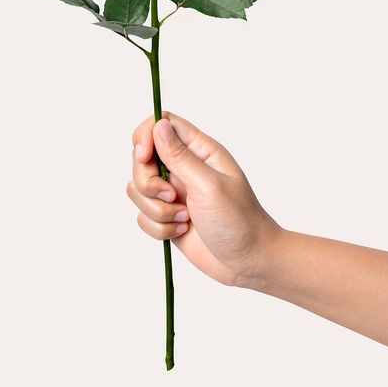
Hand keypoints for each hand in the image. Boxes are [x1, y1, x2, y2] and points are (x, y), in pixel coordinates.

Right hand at [127, 111, 280, 286]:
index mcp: (200, 151)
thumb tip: (159, 126)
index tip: (143, 155)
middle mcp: (185, 168)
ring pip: (138, 189)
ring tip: (184, 219)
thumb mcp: (209, 185)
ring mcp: (174, 192)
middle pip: (142, 158)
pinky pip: (143, 215)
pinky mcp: (167, 216)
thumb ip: (180, 157)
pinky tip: (182, 230)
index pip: (163, 124)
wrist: (249, 262)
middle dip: (148, 182)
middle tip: (172, 197)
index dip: (145, 135)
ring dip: (156, 209)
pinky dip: (158, 227)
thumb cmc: (239, 221)